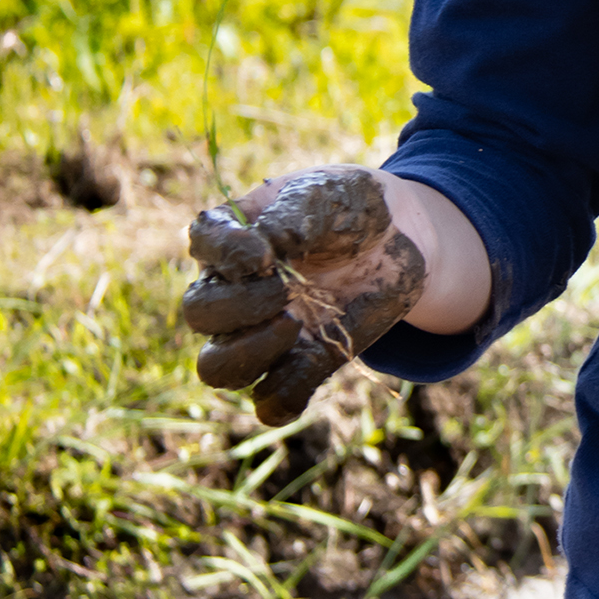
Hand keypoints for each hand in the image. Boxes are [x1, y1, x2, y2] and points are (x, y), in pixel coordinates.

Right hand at [180, 168, 426, 427]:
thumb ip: (292, 218)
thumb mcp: (329, 197)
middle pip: (198, 313)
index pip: (203, 241)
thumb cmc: (352, 208)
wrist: (400, 238)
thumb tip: (261, 249)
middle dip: (238, 306)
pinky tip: (313, 359)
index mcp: (234, 235)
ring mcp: (262, 331)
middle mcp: (234, 288)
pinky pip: (273, 401)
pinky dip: (284, 397)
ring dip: (248, 355)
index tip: (265, 255)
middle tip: (285, 292)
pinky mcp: (300, 362)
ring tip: (294, 325)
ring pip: (217, 368)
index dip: (225, 252)